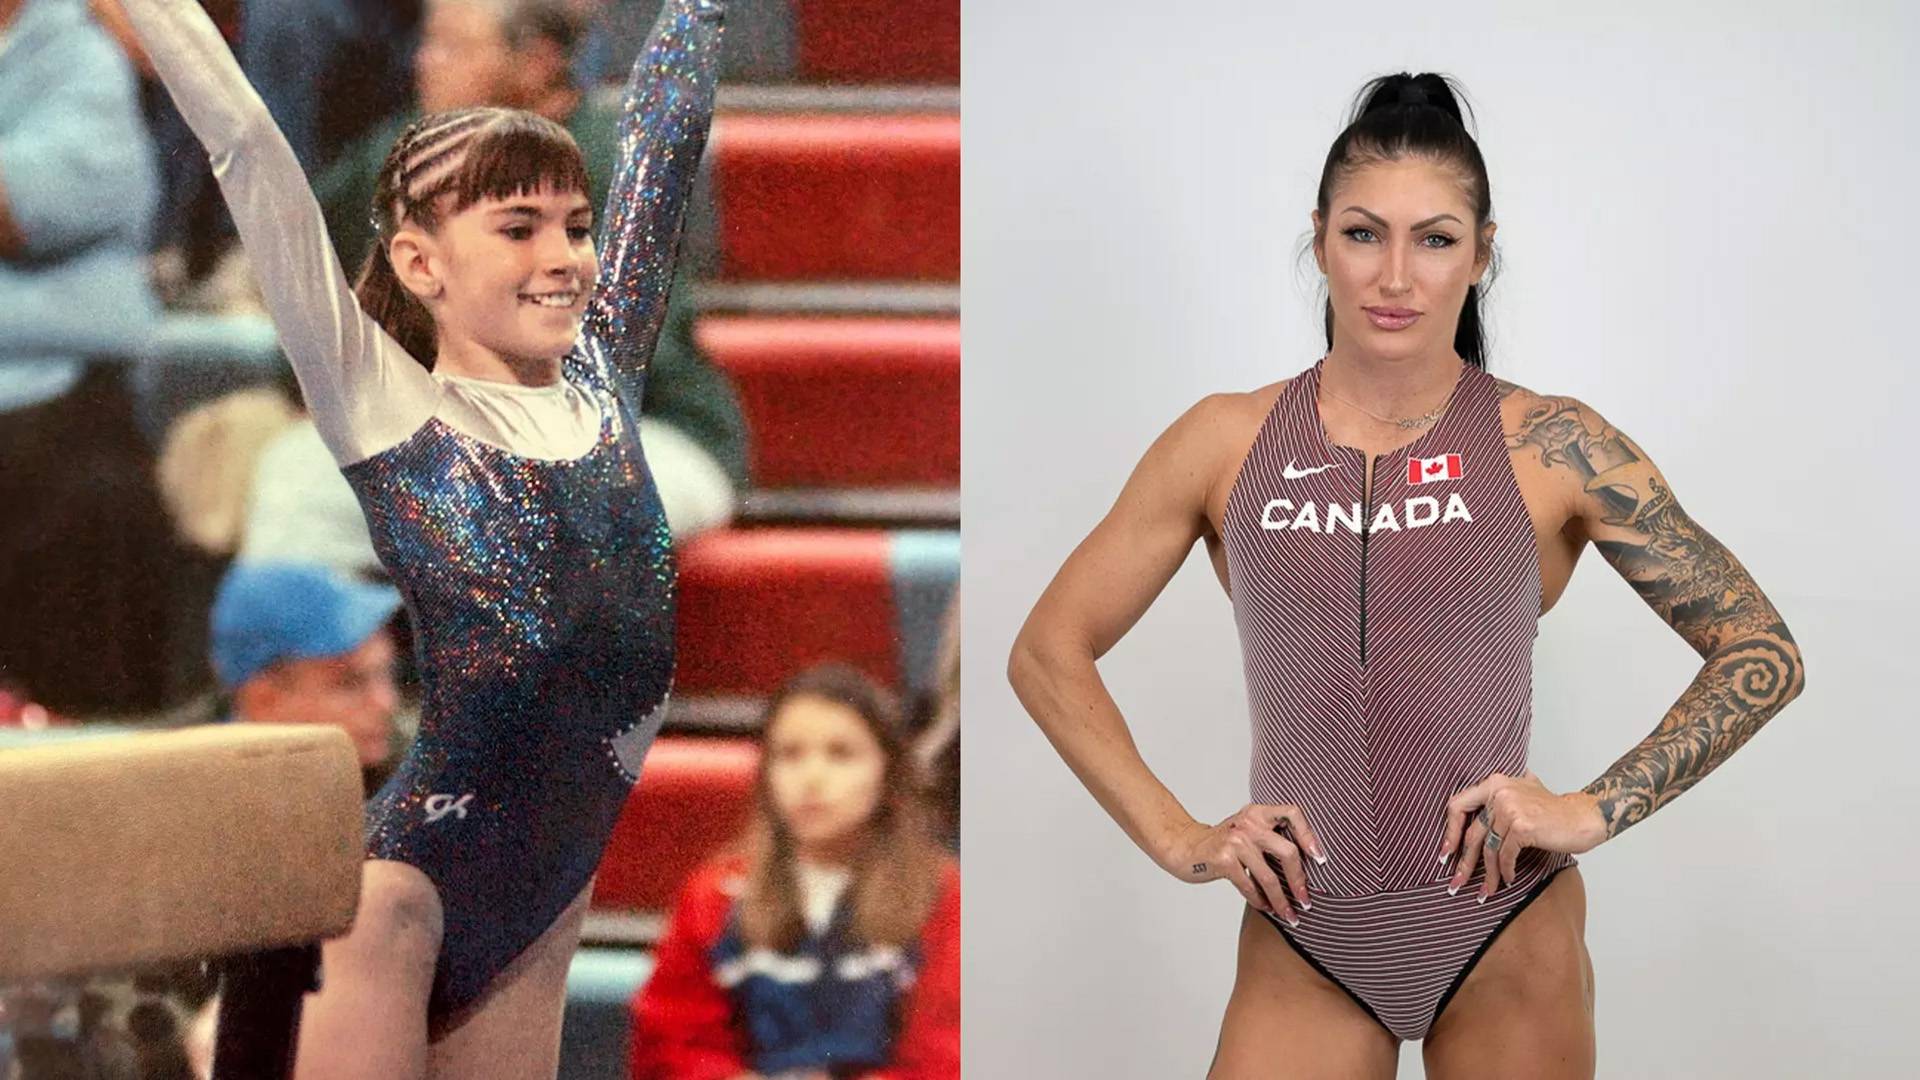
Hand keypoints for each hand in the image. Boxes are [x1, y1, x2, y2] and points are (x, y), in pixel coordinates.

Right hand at [1164, 803, 1326, 924]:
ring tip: (1289, 915)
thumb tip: (1305, 869)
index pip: (1292, 813)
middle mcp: (1248, 822)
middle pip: (1288, 852)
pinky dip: (1260, 901)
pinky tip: (1265, 908)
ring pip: (1270, 877)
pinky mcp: (1223, 859)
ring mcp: (1235, 841)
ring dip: (1281, 901)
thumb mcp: (1246, 831)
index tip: (1320, 859)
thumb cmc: (1221, 844)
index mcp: (1257, 812)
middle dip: (1300, 881)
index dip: (1309, 835)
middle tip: (1305, 901)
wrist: (1185, 847)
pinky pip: (1250, 886)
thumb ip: (1270, 838)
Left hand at [1440, 770, 1606, 899]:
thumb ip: (1497, 798)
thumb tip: (1468, 824)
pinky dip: (1505, 870)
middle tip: (1456, 884)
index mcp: (1494, 782)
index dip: (1449, 832)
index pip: (1458, 805)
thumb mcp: (1522, 792)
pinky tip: (1507, 879)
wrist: (1584, 816)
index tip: (1445, 854)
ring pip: (1489, 849)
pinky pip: (1506, 855)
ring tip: (1486, 891)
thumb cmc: (1553, 811)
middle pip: (1473, 834)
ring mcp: (1510, 808)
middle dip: (1463, 863)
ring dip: (1488, 874)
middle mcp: (1499, 792)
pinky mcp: (1522, 826)